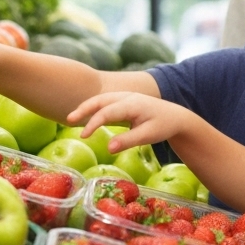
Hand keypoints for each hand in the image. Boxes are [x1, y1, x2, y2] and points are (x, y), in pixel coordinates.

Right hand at [68, 92, 198, 153]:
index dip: (93, 123)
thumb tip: (109, 149)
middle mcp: (127, 96)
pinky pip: (106, 101)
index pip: (107, 112)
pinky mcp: (124, 100)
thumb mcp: (148, 135)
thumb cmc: (163, 126)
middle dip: (84, 108)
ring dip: (87, 107)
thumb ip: (128, 141)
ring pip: (102, 99)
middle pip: (100, 100)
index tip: (83, 136)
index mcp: (132, 104)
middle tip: (68, 120)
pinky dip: (94, 107)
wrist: (176, 116)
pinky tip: (85, 116)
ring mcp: (125, 96)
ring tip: (72, 118)